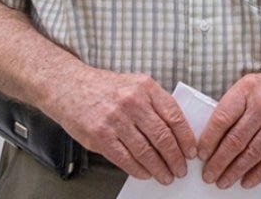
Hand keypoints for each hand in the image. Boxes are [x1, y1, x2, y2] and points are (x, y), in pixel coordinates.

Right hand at [45, 67, 195, 184]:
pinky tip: (146, 173)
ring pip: (145, 150)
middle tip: (181, 169)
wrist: (69, 87)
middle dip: (175, 157)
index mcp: (146, 87)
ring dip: (159, 167)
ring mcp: (115, 119)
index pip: (174, 116)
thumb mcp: (135, 85)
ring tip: (166, 176)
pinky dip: (139, 169)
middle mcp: (132, 102)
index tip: (191, 151)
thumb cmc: (104, 88)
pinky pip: (125, 158)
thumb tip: (176, 132)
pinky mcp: (100, 135)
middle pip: (162, 136)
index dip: (186, 137)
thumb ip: (154, 103)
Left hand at [197, 48, 260, 188]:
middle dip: (218, 162)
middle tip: (208, 174)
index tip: (201, 154)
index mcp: (247, 90)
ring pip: (251, 153)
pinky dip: (257, 173)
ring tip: (223, 181)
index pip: (221, 119)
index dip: (208, 140)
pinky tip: (247, 181)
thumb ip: (235, 106)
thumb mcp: (251, 84)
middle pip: (234, 140)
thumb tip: (214, 135)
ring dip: (234, 171)